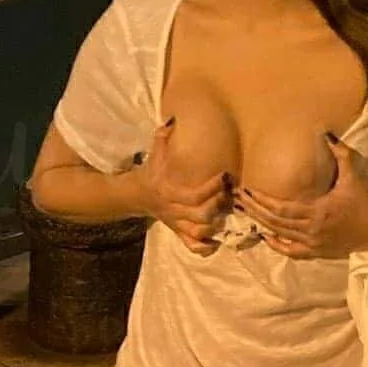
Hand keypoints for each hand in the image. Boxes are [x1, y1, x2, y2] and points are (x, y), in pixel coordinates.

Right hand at [135, 118, 231, 256]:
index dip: (211, 188)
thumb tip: (173, 118)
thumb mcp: (156, 151)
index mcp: (169, 191)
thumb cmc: (152, 170)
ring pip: (198, 231)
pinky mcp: (178, 232)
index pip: (194, 194)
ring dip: (215, 225)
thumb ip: (164, 136)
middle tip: (231, 194)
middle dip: (218, 205)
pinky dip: (204, 248)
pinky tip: (216, 243)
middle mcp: (173, 210)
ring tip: (228, 213)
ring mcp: (176, 223)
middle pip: (200, 215)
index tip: (225, 176)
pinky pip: (191, 246)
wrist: (136, 195)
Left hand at [235, 136, 367, 259]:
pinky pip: (292, 252)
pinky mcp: (318, 253)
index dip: (261, 200)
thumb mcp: (354, 175)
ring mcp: (314, 244)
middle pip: (275, 222)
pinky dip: (277, 245)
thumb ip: (340, 154)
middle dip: (254, 210)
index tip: (246, 191)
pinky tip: (266, 237)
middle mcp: (312, 230)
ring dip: (261, 224)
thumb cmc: (367, 202)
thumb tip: (326, 133)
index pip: (281, 207)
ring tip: (245, 213)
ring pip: (280, 236)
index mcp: (318, 211)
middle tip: (237, 199)